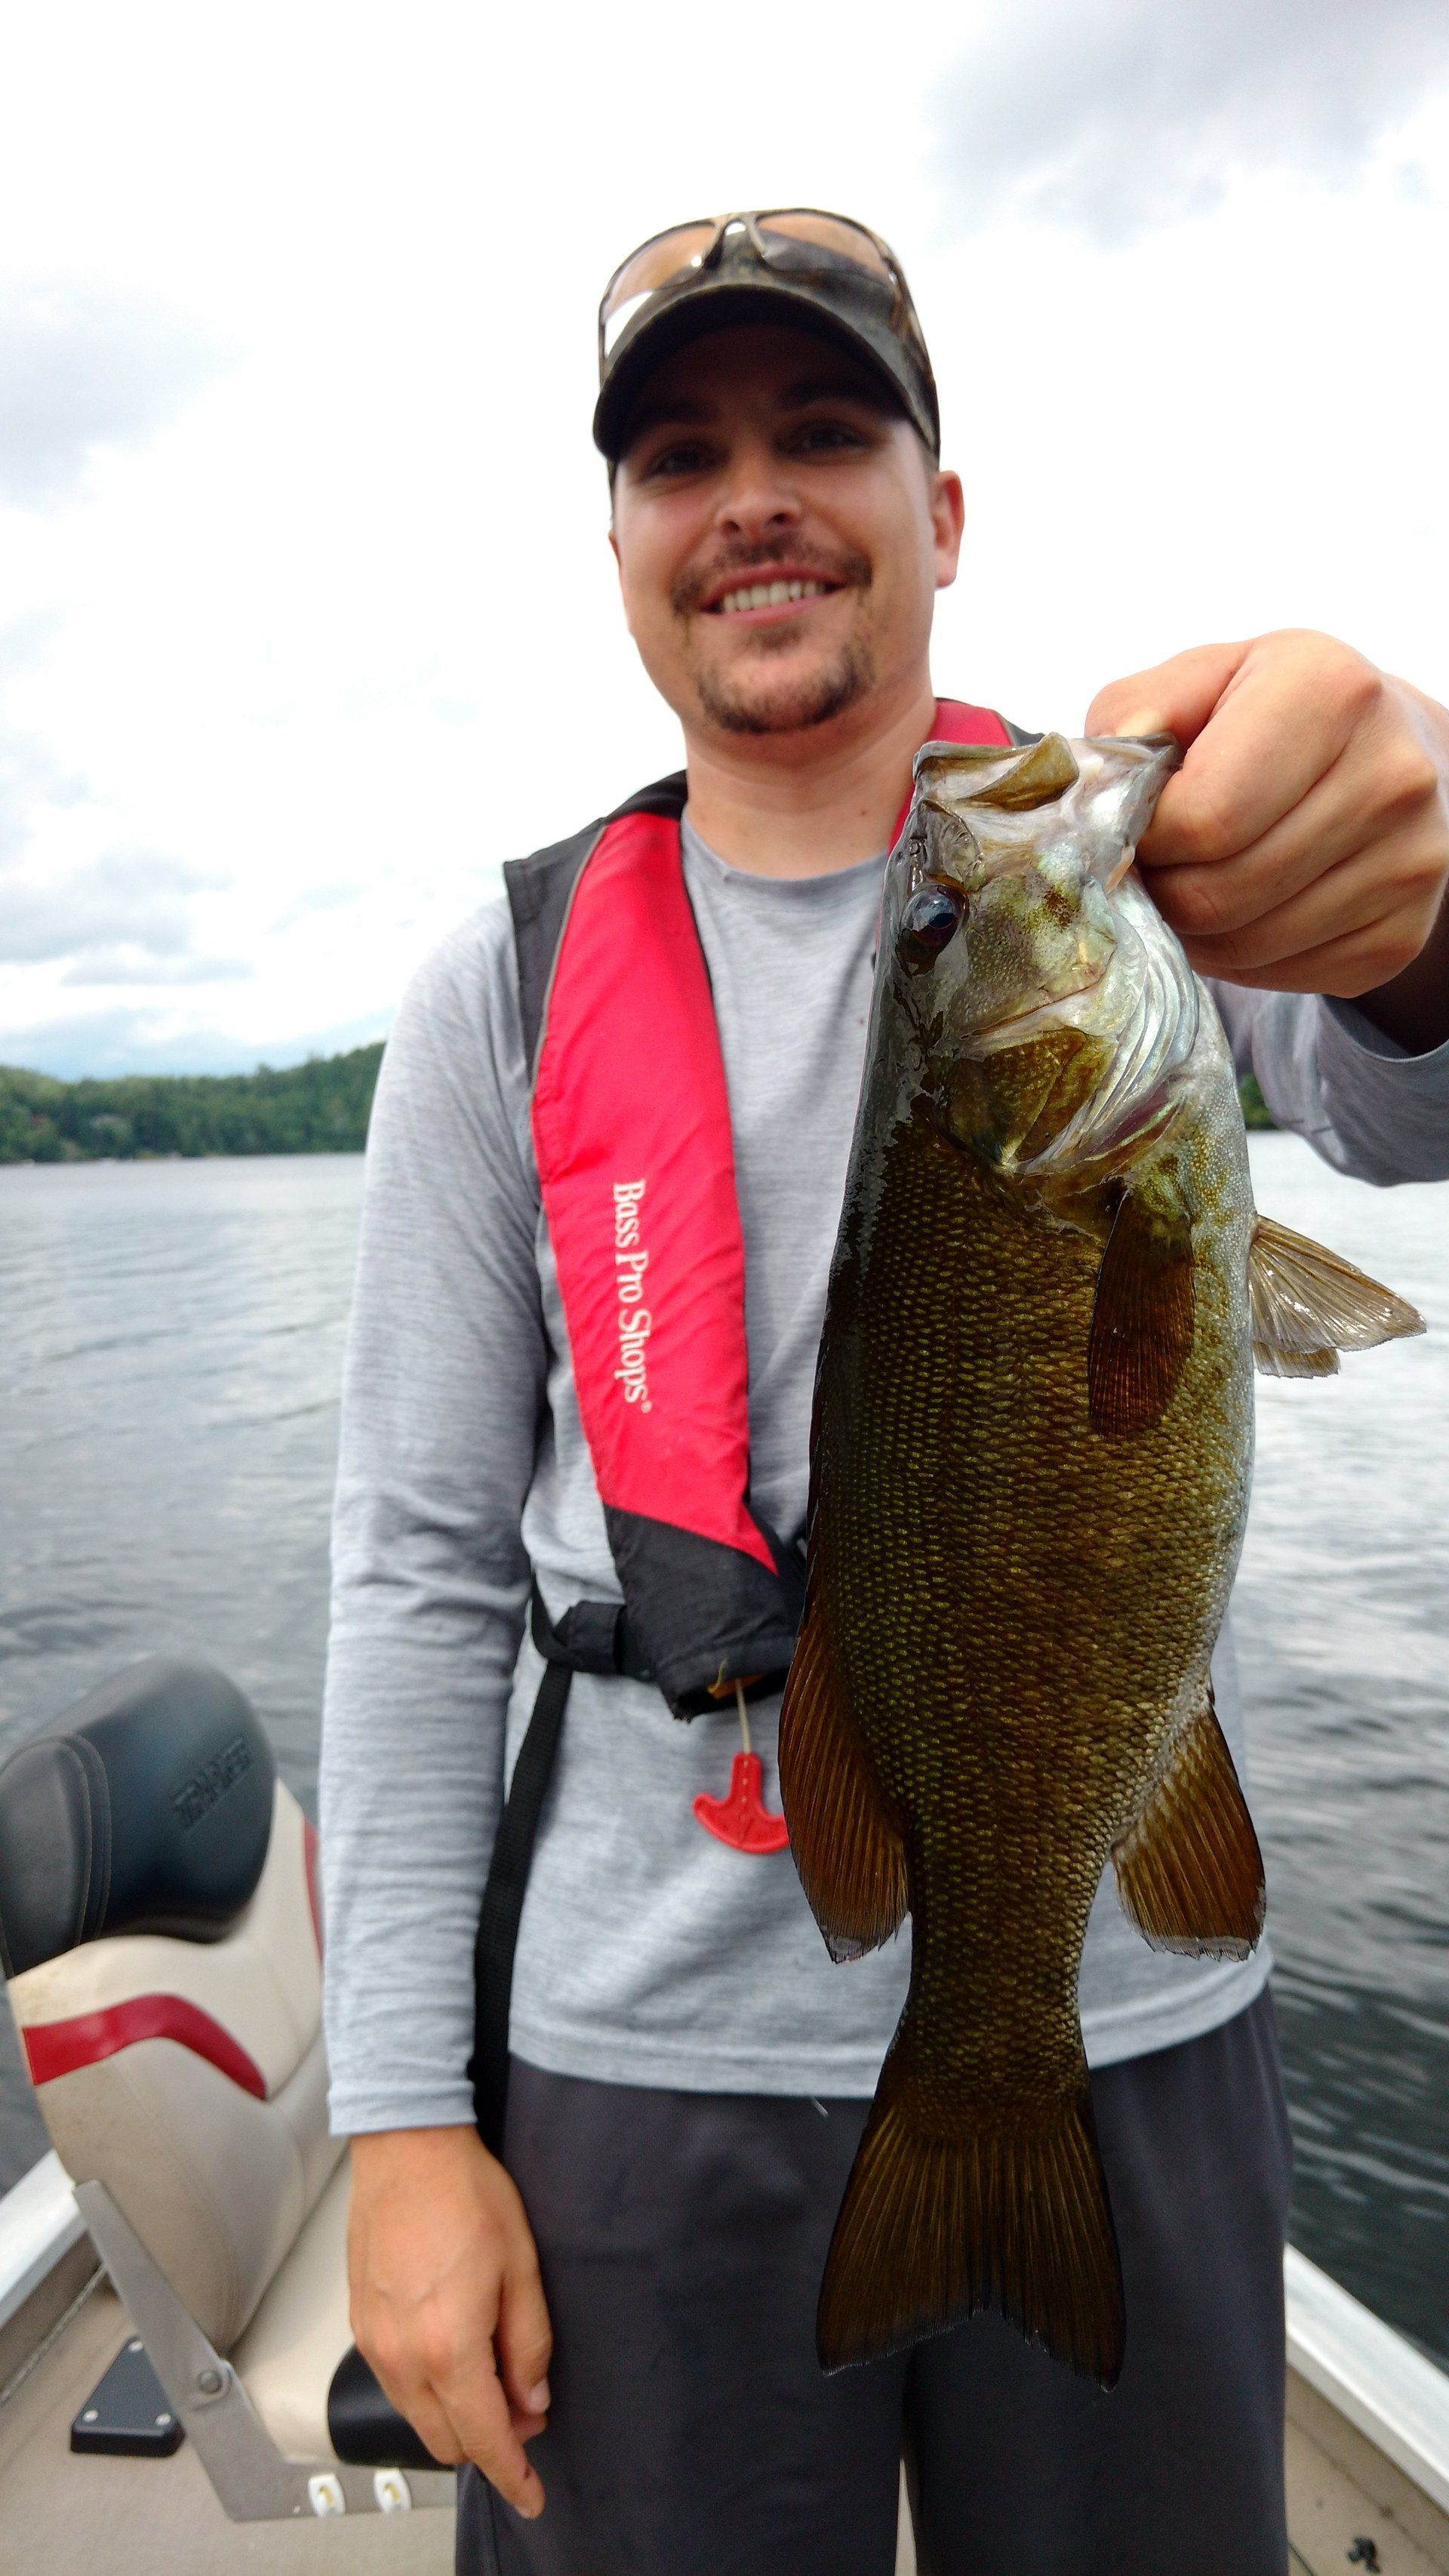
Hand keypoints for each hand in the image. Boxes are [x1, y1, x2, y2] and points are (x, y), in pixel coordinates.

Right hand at [347, 2126, 551, 2519]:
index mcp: (449, 2348)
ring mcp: (375, 2343)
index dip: (513, 2474)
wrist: (407, 2147)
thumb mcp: (521, 2266)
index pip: (484, 2438)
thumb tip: (532, 2400)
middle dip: (489, 2443)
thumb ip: (529, 2343)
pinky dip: (427, 2392)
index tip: (531, 2495)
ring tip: (495, 2384)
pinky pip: (396, 2384)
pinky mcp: (361, 2324)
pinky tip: (453, 2362)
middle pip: (446, 2439)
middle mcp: (403, 2357)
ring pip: (417, 2417)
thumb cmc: (465, 2193)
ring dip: (455, 2419)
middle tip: (526, 2415)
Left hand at [1086, 631, 1448, 1049]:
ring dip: (1195, 932)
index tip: (1139, 829)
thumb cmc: (1271, 714)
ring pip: (1246, 946)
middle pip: (1219, 894)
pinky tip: (1245, 910)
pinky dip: (1242, 959)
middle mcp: (1389, 776)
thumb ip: (1136, 713)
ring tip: (1195, 886)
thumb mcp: (1201, 679)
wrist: (1387, 752)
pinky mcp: (1403, 934)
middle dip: (1164, 892)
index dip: (1146, 840)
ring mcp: (1408, 863)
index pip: (1203, 818)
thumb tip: (1099, 786)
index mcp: (1330, 692)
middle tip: (1158, 867)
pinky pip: (1284, 978)